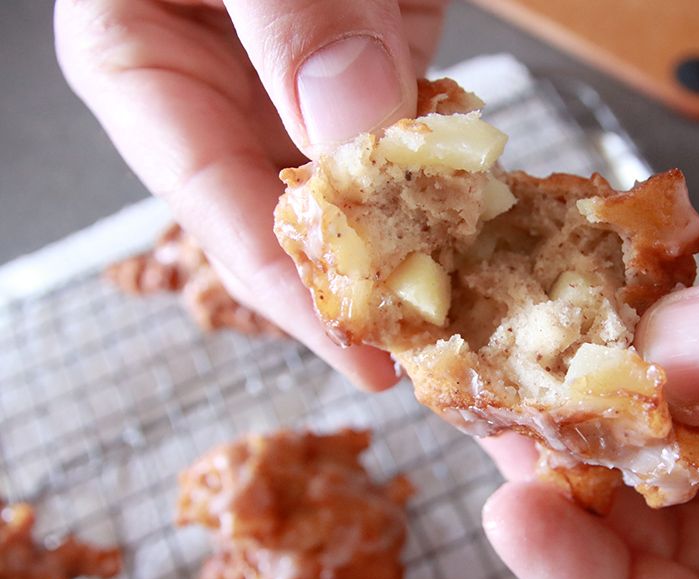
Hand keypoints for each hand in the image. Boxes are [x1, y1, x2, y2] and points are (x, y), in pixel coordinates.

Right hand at [55, 0, 447, 389]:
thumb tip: (352, 125)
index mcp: (144, 57)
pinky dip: (454, 164)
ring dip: (420, 233)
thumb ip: (288, 19)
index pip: (208, 199)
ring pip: (365, 177)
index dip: (286, 289)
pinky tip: (489, 213)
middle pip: (290, 208)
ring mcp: (309, 71)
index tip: (360, 358)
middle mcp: (226, 81)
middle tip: (423, 355)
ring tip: (470, 303)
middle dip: (359, 283)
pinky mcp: (378, 48)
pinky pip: (419, 123)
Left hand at [482, 162, 698, 578]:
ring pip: (669, 488)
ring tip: (529, 362)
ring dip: (594, 426)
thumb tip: (676, 352)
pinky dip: (642, 370)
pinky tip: (603, 326)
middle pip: (674, 575)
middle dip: (576, 495)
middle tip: (506, 408)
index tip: (524, 518)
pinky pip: (696, 409)